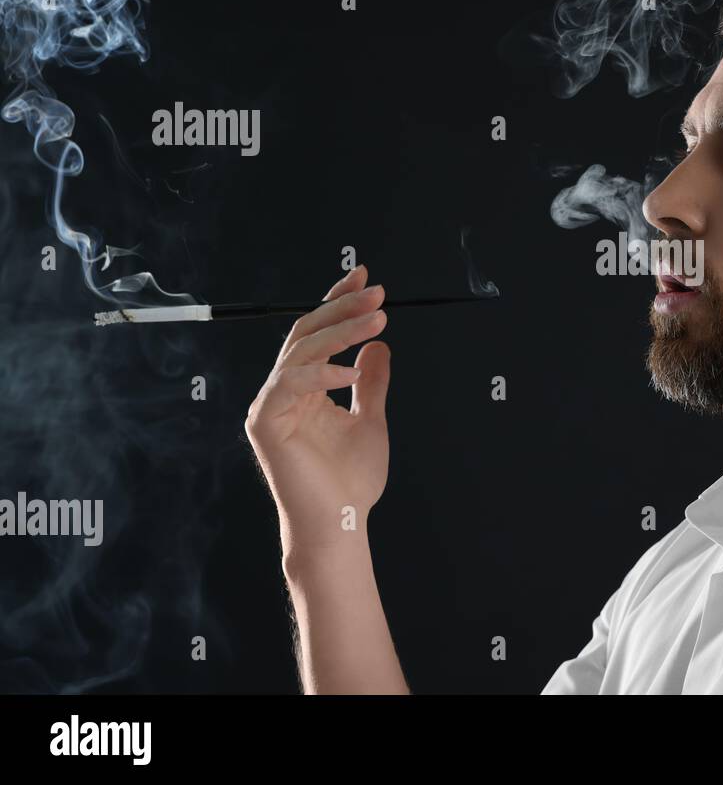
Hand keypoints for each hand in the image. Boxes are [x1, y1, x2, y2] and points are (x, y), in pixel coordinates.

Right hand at [245, 264, 390, 562]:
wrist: (340, 523)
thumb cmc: (351, 482)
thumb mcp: (370, 419)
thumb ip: (371, 382)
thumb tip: (377, 345)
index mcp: (303, 387)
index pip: (317, 333)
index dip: (337, 302)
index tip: (364, 278)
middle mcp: (283, 390)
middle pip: (306, 333)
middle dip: (342, 308)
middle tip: (377, 292)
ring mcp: (271, 404)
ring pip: (301, 351)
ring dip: (340, 331)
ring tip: (377, 321)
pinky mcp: (265, 422)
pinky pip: (290, 383)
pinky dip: (321, 372)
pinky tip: (351, 371)